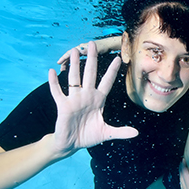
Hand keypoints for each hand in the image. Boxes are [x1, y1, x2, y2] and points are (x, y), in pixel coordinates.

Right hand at [48, 41, 137, 156]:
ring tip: (74, 51)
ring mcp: (74, 100)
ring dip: (74, 65)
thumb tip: (136, 133)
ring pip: (74, 78)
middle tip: (92, 44)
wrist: (71, 144)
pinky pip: (57, 92)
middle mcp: (86, 96)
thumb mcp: (106, 133)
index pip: (107, 82)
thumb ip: (121, 132)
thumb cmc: (88, 136)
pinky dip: (54, 83)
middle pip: (90, 74)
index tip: (118, 58)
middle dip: (92, 59)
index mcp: (98, 100)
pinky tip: (52, 71)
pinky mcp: (63, 106)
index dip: (112, 71)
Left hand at [178, 159, 188, 188]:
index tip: (184, 159)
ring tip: (184, 169)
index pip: (184, 176)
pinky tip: (187, 180)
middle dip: (181, 171)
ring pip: (182, 186)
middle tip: (183, 162)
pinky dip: (185, 184)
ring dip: (182, 177)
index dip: (183, 167)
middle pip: (181, 181)